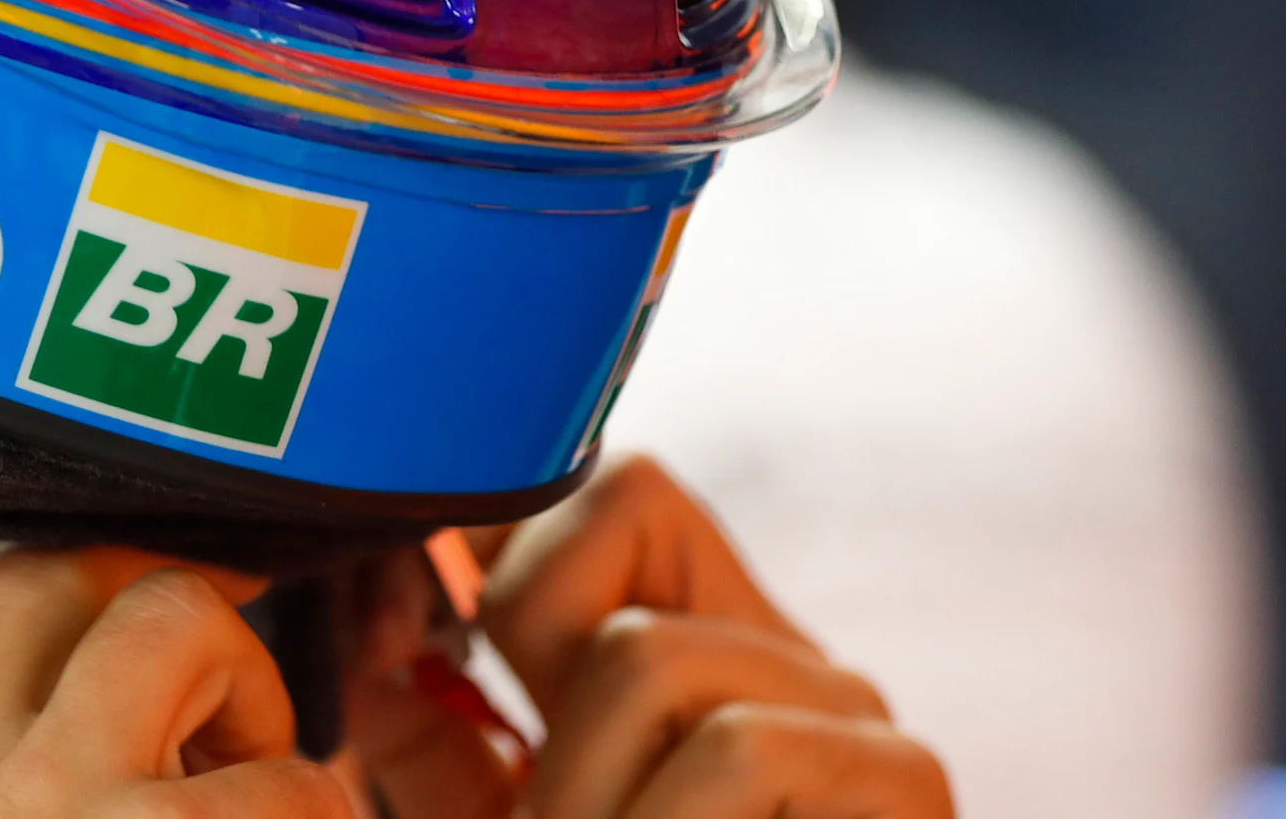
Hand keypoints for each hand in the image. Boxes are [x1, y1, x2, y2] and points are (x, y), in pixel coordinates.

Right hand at [0, 547, 352, 818]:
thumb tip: (51, 657)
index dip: (79, 619)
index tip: (142, 657)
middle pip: (61, 575)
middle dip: (154, 626)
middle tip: (212, 734)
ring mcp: (34, 806)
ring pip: (175, 615)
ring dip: (240, 709)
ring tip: (245, 805)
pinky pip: (295, 776)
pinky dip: (314, 817)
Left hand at [452, 455, 952, 818]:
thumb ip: (450, 751)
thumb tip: (378, 639)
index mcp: (709, 664)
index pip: (615, 497)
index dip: (502, 550)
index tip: (419, 654)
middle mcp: (795, 668)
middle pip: (625, 528)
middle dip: (531, 696)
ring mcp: (861, 722)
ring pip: (654, 657)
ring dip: (579, 796)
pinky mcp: (908, 786)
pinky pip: (739, 748)